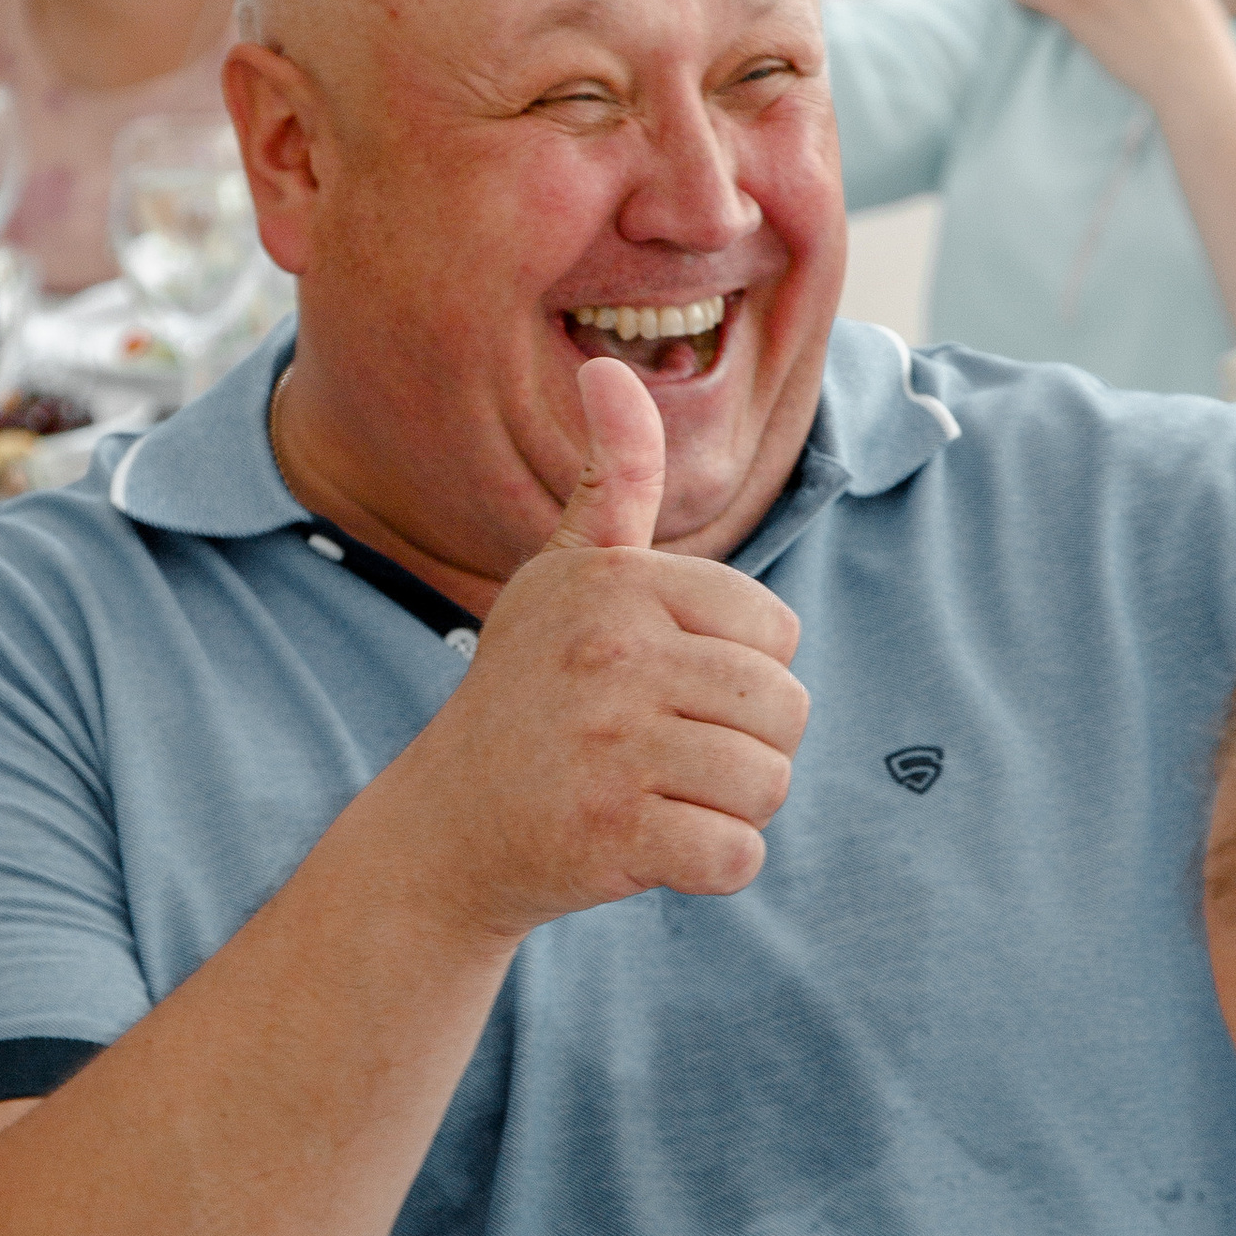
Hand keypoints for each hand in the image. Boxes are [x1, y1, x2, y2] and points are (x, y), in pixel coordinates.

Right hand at [406, 359, 808, 941]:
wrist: (448, 825)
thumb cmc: (530, 689)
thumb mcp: (565, 577)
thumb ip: (614, 481)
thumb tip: (610, 369)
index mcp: (618, 586)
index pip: (776, 632)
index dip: (738, 670)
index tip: (665, 683)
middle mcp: (613, 655)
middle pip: (787, 709)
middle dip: (746, 744)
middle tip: (666, 750)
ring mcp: (610, 747)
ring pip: (769, 784)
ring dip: (729, 806)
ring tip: (658, 793)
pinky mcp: (612, 834)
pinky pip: (737, 857)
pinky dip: (711, 867)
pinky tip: (653, 846)